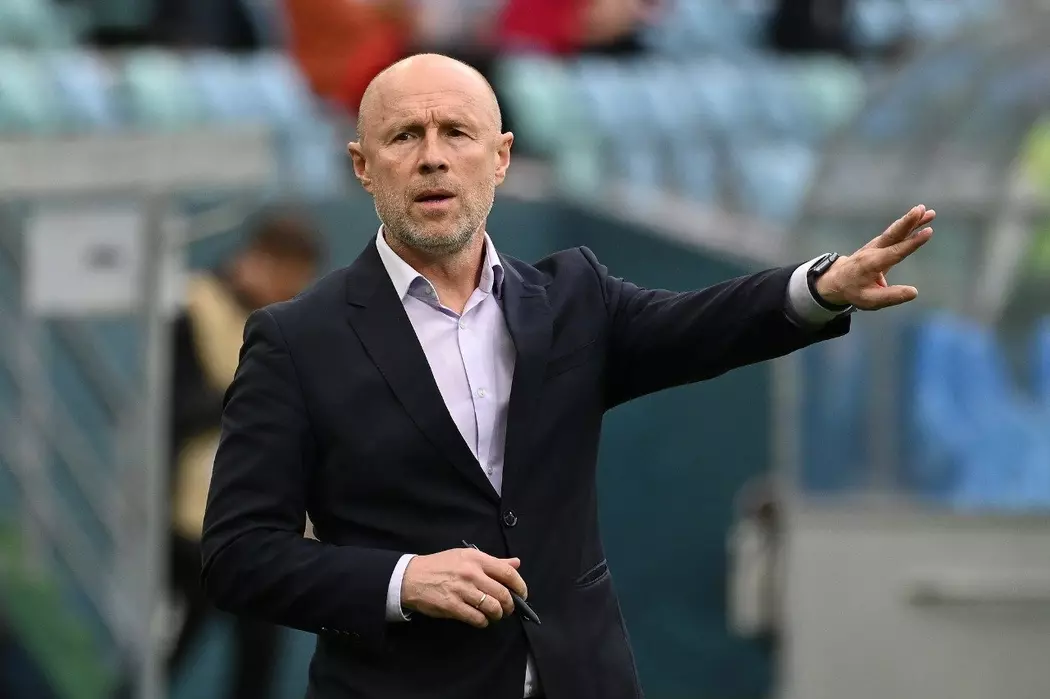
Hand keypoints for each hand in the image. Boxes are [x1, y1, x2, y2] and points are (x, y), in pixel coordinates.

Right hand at [400, 548, 527, 628]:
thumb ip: (492, 561)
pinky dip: (483, 622)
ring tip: (495, 614)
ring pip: (492, 607)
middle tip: (508, 609)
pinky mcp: (453, 606)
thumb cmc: (440, 565)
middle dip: (509, 605)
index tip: (522, 594)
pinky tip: (482, 620)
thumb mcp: (465, 556)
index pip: (507, 573)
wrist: (412, 577)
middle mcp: (471, 573)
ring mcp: (462, 591)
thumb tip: (516, 563)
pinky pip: (477, 618)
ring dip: (498, 614)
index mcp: (476, 558)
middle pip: (502, 593)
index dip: (519, 586)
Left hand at [814, 205, 936, 309]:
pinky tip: (920, 218)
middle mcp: (873, 251)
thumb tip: (914, 292)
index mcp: (872, 264)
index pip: (895, 252)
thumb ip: (891, 296)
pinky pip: (893, 233)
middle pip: (892, 234)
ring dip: (910, 220)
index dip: (912, 243)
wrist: (835, 280)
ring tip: (928, 211)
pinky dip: (906, 224)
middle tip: (921, 209)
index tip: (928, 232)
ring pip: (894, 231)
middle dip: (907, 222)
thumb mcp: (870, 300)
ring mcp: (874, 246)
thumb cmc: (853, 291)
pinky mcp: (877, 244)